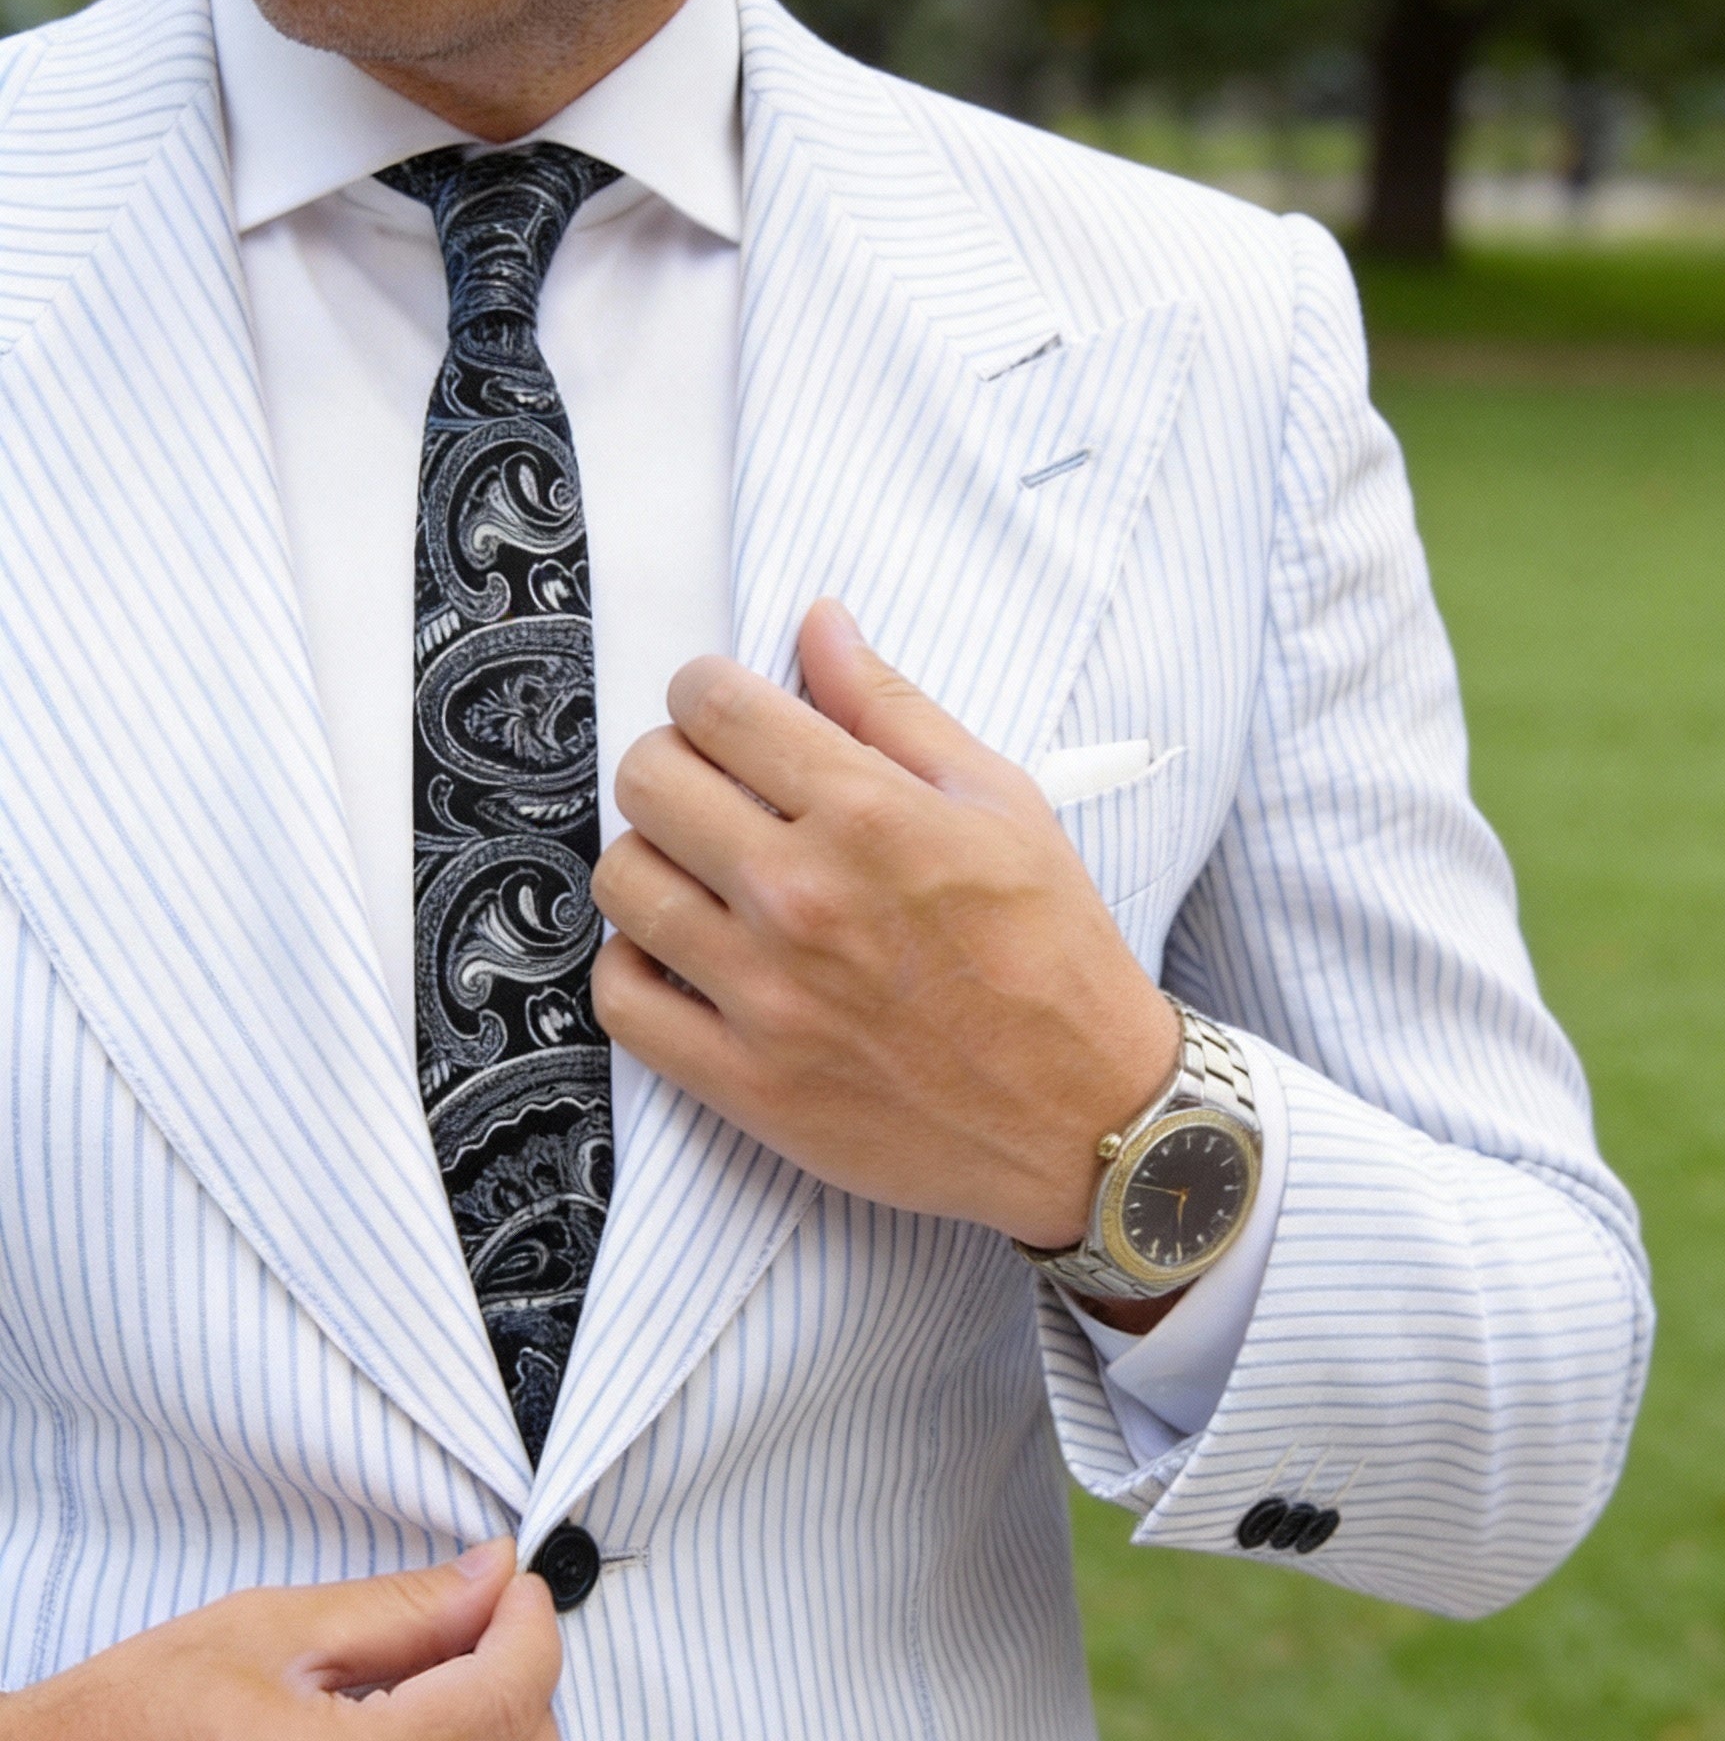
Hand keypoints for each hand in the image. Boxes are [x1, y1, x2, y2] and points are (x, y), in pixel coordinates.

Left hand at [590, 598, 1180, 1250]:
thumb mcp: (1002, 805)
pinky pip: (622, 1000)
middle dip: (672, 765)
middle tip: (715, 792)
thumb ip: (895, 708)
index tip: (727, 714)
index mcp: (869, 814)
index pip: (714, 704)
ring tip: (703, 877)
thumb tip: (819, 624)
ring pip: (621, 882)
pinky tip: (686, 957)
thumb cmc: (1054, 955)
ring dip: (652, 861)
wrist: (1086, 1115)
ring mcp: (766, 995)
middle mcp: (803, 897)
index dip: (708, 691)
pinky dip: (636, 967)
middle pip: (647, 780)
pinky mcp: (746, 1082)